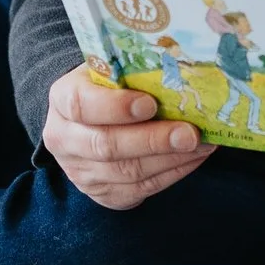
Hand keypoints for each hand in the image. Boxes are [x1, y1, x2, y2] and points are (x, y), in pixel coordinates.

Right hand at [42, 63, 213, 208]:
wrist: (89, 121)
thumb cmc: (109, 87)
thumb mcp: (111, 70)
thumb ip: (134, 72)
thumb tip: (181, 72)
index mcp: (62, 99)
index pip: (81, 104)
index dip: (115, 106)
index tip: (150, 103)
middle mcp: (64, 139)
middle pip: (105, 146)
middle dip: (152, 141)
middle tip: (190, 133)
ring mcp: (81, 172)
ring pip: (127, 173)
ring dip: (170, 159)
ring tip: (202, 143)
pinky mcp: (103, 194)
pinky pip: (140, 190)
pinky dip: (172, 174)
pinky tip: (194, 158)